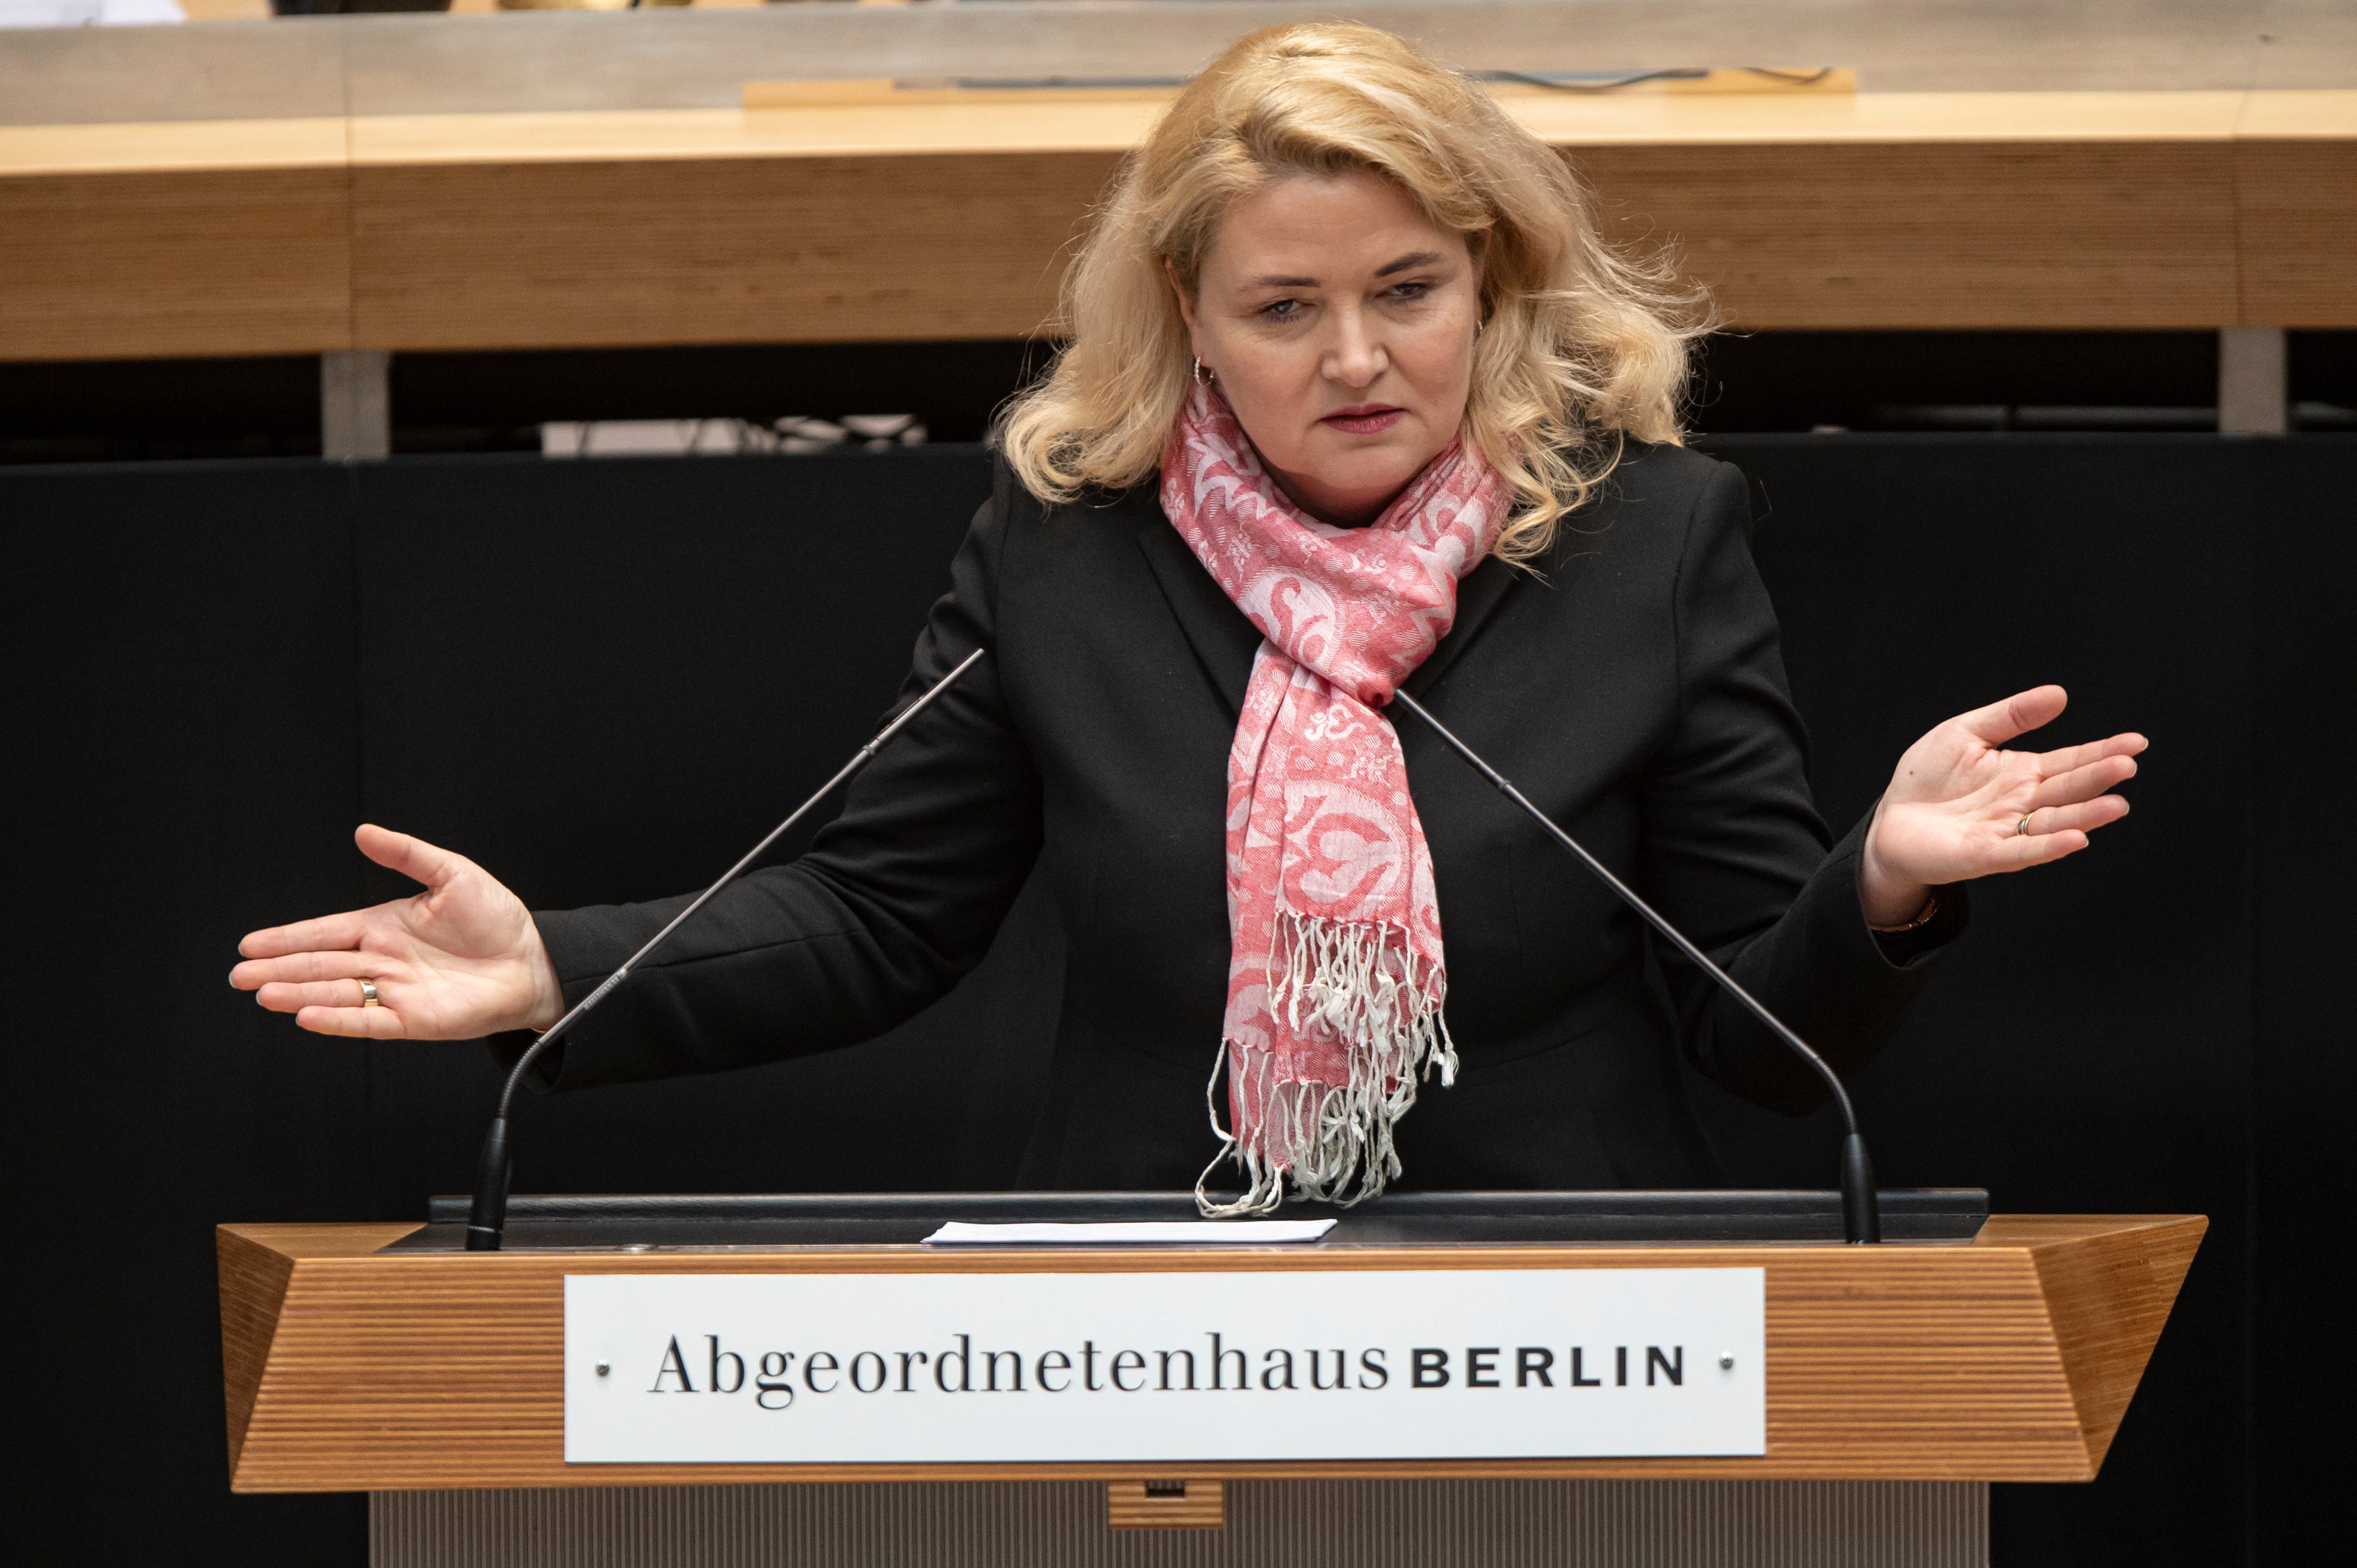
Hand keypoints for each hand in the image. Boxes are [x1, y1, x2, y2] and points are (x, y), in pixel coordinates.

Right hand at [230, 825, 564, 1038]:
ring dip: (298, 994)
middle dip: (278, 969)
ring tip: (263, 993)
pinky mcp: (413, 1020)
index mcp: (384, 926)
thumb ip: (406, 855)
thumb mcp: (451, 874)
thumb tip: (364, 831)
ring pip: (335, 993)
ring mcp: (395, 992)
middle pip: (320, 966)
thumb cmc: (496, 918)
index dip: (287, 938)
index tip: (250, 943)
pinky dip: (337, 1019)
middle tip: (238, 975)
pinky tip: (307, 1016)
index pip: (325, 933)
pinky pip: (368, 1021)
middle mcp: (382, 961)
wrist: (534, 959)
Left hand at [1860, 685, 2145, 926]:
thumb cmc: (1928, 778)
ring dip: (2085, 815)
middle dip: (2099, 778)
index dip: (2103, 751)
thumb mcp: (1966, 733)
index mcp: (2023, 773)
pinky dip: (2048, 846)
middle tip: (2128, 766)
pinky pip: (2022, 851)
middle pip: (2068, 789)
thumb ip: (2011, 716)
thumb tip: (2059, 694)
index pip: (2071, 761)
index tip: (2137, 742)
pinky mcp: (1985, 855)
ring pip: (2054, 822)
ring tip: (2117, 805)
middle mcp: (2023, 803)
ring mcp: (2007, 830)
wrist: (1891, 820)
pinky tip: (2075, 838)